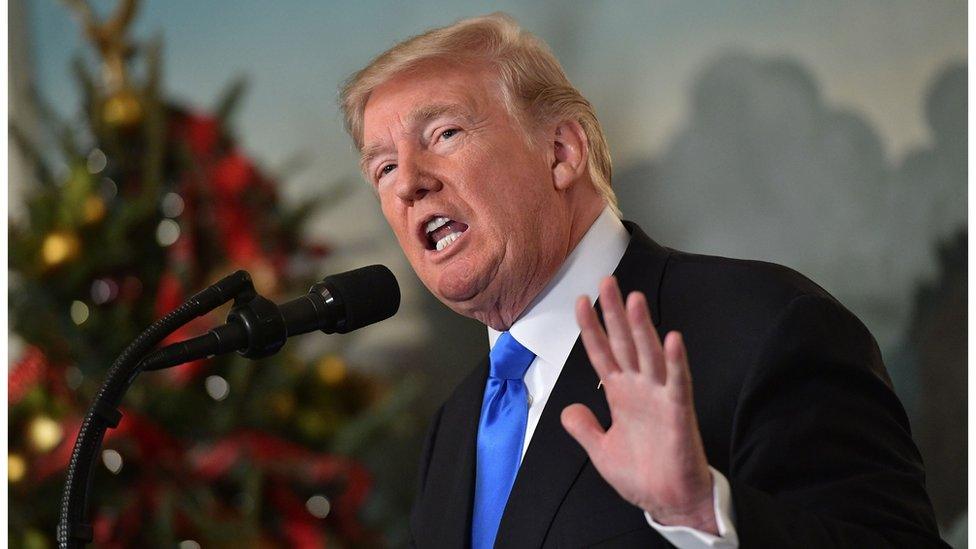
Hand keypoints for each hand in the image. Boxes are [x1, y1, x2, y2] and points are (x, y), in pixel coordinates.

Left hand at [560, 276, 717, 532]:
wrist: (669, 502)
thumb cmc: (643, 476)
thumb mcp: (601, 452)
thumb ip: (584, 428)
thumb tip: (568, 410)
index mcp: (621, 395)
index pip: (602, 353)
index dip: (590, 328)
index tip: (580, 302)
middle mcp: (640, 389)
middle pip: (624, 343)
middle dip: (614, 313)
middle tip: (607, 282)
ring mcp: (660, 397)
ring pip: (649, 354)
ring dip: (642, 328)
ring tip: (634, 300)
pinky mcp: (678, 412)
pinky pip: (678, 383)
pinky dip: (676, 362)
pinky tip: (673, 339)